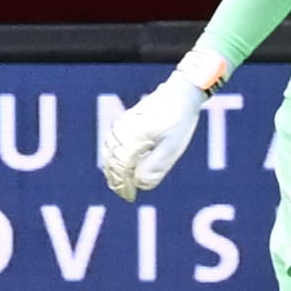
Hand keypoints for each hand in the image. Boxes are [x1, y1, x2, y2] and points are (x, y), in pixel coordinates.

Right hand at [95, 61, 216, 201]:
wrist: (181, 93)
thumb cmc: (179, 121)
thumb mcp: (172, 148)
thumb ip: (155, 167)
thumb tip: (139, 184)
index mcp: (132, 139)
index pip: (120, 168)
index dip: (123, 185)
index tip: (130, 197)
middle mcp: (122, 131)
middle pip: (111, 161)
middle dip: (115, 179)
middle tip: (125, 194)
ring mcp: (122, 124)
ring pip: (109, 151)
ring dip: (112, 168)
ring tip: (120, 182)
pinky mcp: (126, 120)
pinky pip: (112, 141)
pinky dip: (113, 155)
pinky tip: (121, 161)